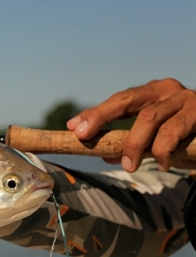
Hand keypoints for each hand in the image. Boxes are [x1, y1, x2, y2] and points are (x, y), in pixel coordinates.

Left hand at [67, 78, 195, 171]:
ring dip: (135, 144)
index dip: (96, 113)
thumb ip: (132, 143)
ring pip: (151, 118)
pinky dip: (163, 150)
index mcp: (153, 93)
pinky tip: (162, 163)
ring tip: (129, 165)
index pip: (119, 100)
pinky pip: (175, 132)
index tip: (73, 128)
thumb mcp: (156, 139)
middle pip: (129, 100)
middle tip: (85, 137)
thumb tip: (106, 155)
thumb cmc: (186, 136)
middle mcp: (169, 91)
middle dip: (102, 117)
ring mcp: (187, 99)